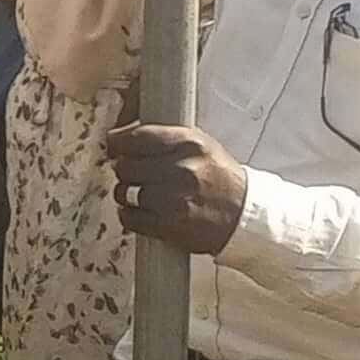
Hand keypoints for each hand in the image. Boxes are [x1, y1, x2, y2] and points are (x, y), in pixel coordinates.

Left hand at [104, 121, 246, 253]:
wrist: (245, 215)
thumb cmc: (219, 179)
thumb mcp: (200, 145)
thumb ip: (165, 137)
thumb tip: (123, 135)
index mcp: (189, 143)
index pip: (136, 136)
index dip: (117, 142)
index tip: (114, 146)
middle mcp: (181, 169)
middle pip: (125, 165)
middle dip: (125, 170)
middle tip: (134, 174)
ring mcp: (174, 198)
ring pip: (124, 192)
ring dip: (126, 194)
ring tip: (142, 194)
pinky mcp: (169, 224)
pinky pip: (130, 217)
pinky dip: (130, 215)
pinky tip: (142, 211)